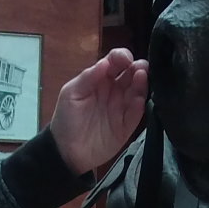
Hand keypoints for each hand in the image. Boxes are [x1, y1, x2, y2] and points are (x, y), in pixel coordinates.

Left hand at [48, 49, 148, 173]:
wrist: (66, 151)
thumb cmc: (66, 119)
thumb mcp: (71, 94)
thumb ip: (88, 77)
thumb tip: (106, 62)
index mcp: (101, 78)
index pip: (116, 62)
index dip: (122, 56)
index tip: (125, 59)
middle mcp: (115, 90)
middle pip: (132, 73)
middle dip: (139, 66)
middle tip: (140, 68)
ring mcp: (123, 106)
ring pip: (139, 90)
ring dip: (142, 82)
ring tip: (142, 76)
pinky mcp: (128, 124)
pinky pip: (138, 111)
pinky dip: (141, 103)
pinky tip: (139, 98)